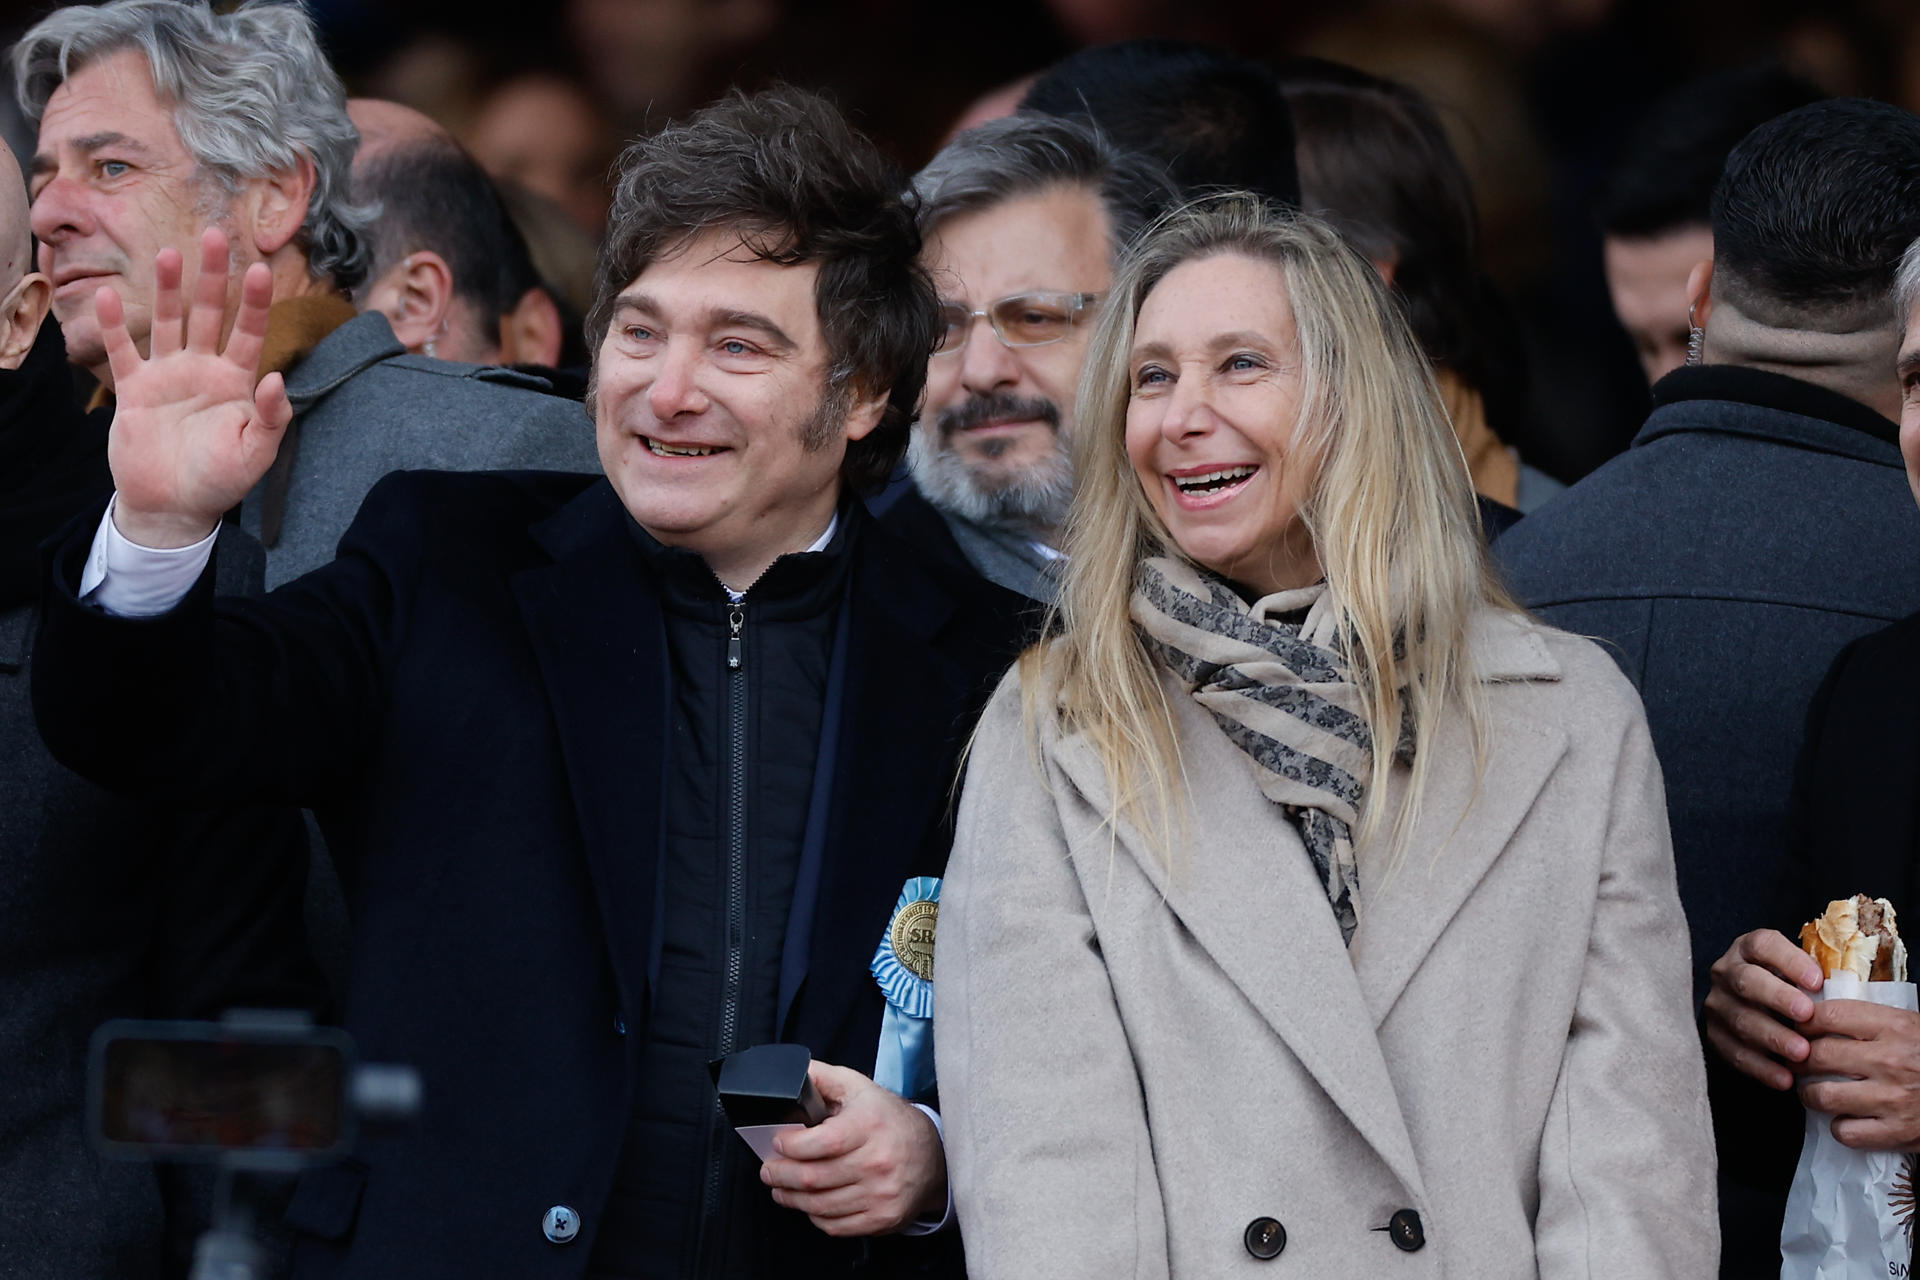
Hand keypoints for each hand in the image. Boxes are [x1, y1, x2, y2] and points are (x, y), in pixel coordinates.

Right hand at [103, 227, 291, 547]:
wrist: (173, 507)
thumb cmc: (221, 482)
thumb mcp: (257, 454)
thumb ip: (271, 417)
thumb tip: (276, 378)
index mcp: (237, 382)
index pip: (250, 332)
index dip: (255, 302)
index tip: (261, 267)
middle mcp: (203, 370)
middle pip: (209, 314)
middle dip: (213, 277)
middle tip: (214, 235)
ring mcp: (168, 376)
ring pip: (168, 322)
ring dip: (167, 289)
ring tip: (168, 254)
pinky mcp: (134, 389)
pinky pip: (124, 351)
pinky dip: (115, 326)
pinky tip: (108, 295)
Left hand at [758, 1061, 946, 1236]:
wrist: (933, 1156)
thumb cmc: (888, 1120)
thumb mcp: (858, 1087)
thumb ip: (821, 1077)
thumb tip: (789, 1075)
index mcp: (870, 1125)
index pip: (822, 1142)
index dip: (792, 1146)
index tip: (777, 1143)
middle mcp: (878, 1161)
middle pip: (814, 1178)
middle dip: (780, 1175)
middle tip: (768, 1171)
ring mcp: (881, 1194)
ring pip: (820, 1205)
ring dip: (791, 1198)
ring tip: (780, 1188)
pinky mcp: (882, 1218)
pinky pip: (835, 1225)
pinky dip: (815, 1216)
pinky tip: (809, 1203)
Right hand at [1704, 927, 1822, 1089]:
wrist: (1760, 1010)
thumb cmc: (1793, 990)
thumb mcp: (1800, 972)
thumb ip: (1817, 976)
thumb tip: (1852, 985)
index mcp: (1749, 949)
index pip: (1764, 945)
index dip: (1789, 961)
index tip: (1817, 981)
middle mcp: (1727, 972)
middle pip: (1746, 980)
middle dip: (1777, 998)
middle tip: (1806, 1015)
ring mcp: (1718, 1004)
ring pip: (1740, 1018)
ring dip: (1772, 1037)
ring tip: (1802, 1053)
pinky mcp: (1714, 1034)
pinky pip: (1734, 1052)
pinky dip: (1761, 1067)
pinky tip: (1785, 1078)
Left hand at [1798, 1000, 1919, 1149]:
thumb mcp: (1911, 1024)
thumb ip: (1870, 1020)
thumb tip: (1818, 1010)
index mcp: (1896, 1026)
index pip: (1828, 1015)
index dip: (1803, 1022)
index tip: (1798, 1029)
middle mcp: (1891, 1061)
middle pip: (1817, 1055)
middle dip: (1799, 1059)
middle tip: (1798, 1063)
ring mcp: (1893, 1099)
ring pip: (1822, 1096)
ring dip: (1810, 1094)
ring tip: (1815, 1091)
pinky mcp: (1899, 1132)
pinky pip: (1846, 1132)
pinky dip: (1839, 1127)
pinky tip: (1846, 1119)